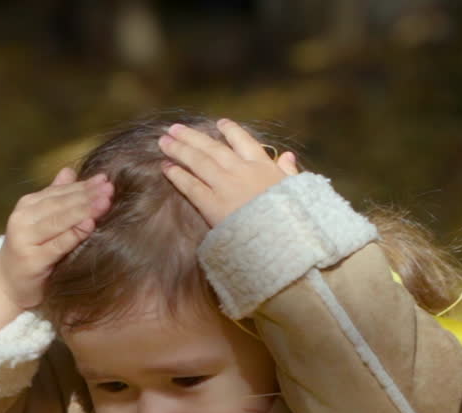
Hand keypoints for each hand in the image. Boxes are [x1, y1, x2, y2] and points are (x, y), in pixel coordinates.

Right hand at [0, 167, 111, 336]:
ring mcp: (25, 239)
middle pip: (61, 204)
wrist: (6, 284)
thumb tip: (69, 171)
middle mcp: (23, 218)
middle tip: (110, 187)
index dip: (83, 185)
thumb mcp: (39, 221)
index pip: (59, 192)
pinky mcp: (32, 260)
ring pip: (59, 220)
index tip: (105, 179)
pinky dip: (74, 234)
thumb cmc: (29, 251)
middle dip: (87, 195)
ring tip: (105, 201)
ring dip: (84, 209)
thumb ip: (53, 197)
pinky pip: (57, 245)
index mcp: (27, 205)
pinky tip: (90, 224)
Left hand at [158, 119, 298, 227]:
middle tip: (174, 128)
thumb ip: (289, 172)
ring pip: (198, 162)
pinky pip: (191, 186)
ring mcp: (225, 186)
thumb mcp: (297, 190)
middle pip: (213, 148)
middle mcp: (241, 170)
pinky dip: (177, 175)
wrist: (283, 239)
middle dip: (192, 137)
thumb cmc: (294, 217)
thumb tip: (288, 156)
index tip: (219, 124)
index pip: (244, 141)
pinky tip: (166, 167)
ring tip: (163, 141)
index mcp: (263, 166)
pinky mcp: (212, 205)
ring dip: (179, 150)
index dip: (230, 130)